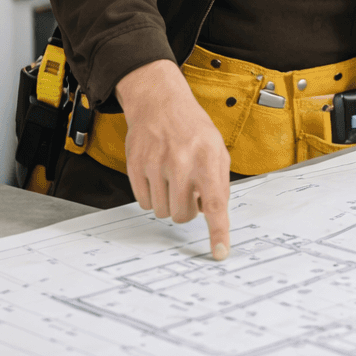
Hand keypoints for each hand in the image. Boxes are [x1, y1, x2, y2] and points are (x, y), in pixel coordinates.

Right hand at [114, 59, 231, 259]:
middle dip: (187, 210)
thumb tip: (214, 212)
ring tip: (172, 181)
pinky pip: (144, 202)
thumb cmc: (192, 127)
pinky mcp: (135, 166)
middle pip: (183, 214)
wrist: (160, 102)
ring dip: (168, 203)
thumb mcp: (217, 149)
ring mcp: (155, 164)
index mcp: (206, 158)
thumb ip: (220, 181)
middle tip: (188, 191)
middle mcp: (181, 162)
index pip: (215, 203)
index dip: (218, 231)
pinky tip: (157, 177)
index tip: (219, 252)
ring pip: (161, 212)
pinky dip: (152, 196)